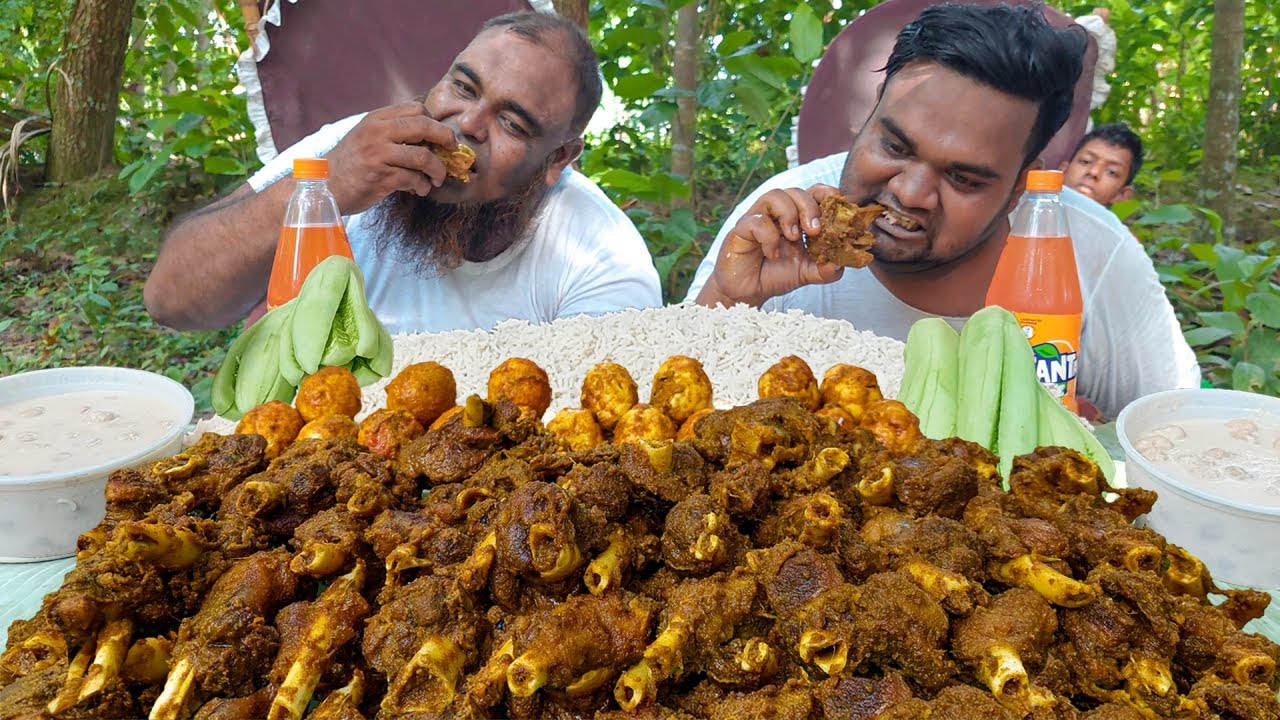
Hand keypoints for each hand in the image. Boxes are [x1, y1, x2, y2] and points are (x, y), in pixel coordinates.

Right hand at [322, 102, 459, 214]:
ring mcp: (378, 154)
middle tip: (452, 150)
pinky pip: (413, 179)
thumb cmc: (351, 163)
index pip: (416, 109)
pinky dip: (422, 186)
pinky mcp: (379, 177)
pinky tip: (420, 190)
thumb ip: (392, 132)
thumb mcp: (367, 137)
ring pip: (423, 157)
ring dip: (437, 170)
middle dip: (445, 138)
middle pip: (424, 126)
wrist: (324, 186)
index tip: (440, 136)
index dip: (433, 121)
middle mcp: (377, 132)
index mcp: (376, 119)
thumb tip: (428, 137)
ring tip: (437, 178)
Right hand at [699, 184, 847, 307]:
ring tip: (793, 238)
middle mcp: (777, 213)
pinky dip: (769, 237)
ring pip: (774, 195)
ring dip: (789, 214)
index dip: (827, 194)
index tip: (837, 211)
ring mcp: (758, 218)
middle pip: (796, 191)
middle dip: (810, 207)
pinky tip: (773, 254)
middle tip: (815, 230)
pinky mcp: (741, 229)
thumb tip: (841, 264)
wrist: (748, 292)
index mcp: (797, 217)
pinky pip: (757, 221)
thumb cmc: (775, 275)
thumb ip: (826, 269)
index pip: (813, 193)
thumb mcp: (807, 273)